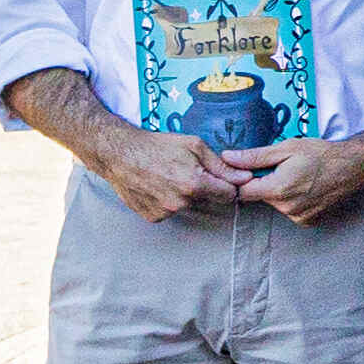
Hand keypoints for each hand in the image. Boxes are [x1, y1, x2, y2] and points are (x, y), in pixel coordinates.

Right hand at [83, 114, 240, 223]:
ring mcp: (165, 212)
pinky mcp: (153, 217)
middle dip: (207, 188)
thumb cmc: (156, 146)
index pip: (229, 195)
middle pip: (209, 201)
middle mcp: (180, 203)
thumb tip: (245, 178)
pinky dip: (169, 201)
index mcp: (194, 185)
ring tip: (170, 176)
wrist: (118, 154)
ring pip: (190, 206)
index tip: (225, 177)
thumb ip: (222, 166)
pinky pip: (171, 211)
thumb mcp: (194, 146)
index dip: (229, 184)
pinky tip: (159, 186)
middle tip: (189, 171)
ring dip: (187, 195)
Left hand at [234, 131, 363, 223]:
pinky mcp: (308, 221)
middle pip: (260, 197)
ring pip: (275, 204)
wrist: (356, 166)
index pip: (242, 192)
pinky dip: (292, 200)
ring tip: (297, 176)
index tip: (251, 169)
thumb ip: (255, 156)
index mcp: (278, 189)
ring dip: (279, 192)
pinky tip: (306, 188)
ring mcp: (299, 217)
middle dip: (264, 183)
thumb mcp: (287, 148)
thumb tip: (227, 158)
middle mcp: (287, 208)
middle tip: (282, 167)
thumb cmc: (322, 154)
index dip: (243, 179)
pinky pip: (289, 211)